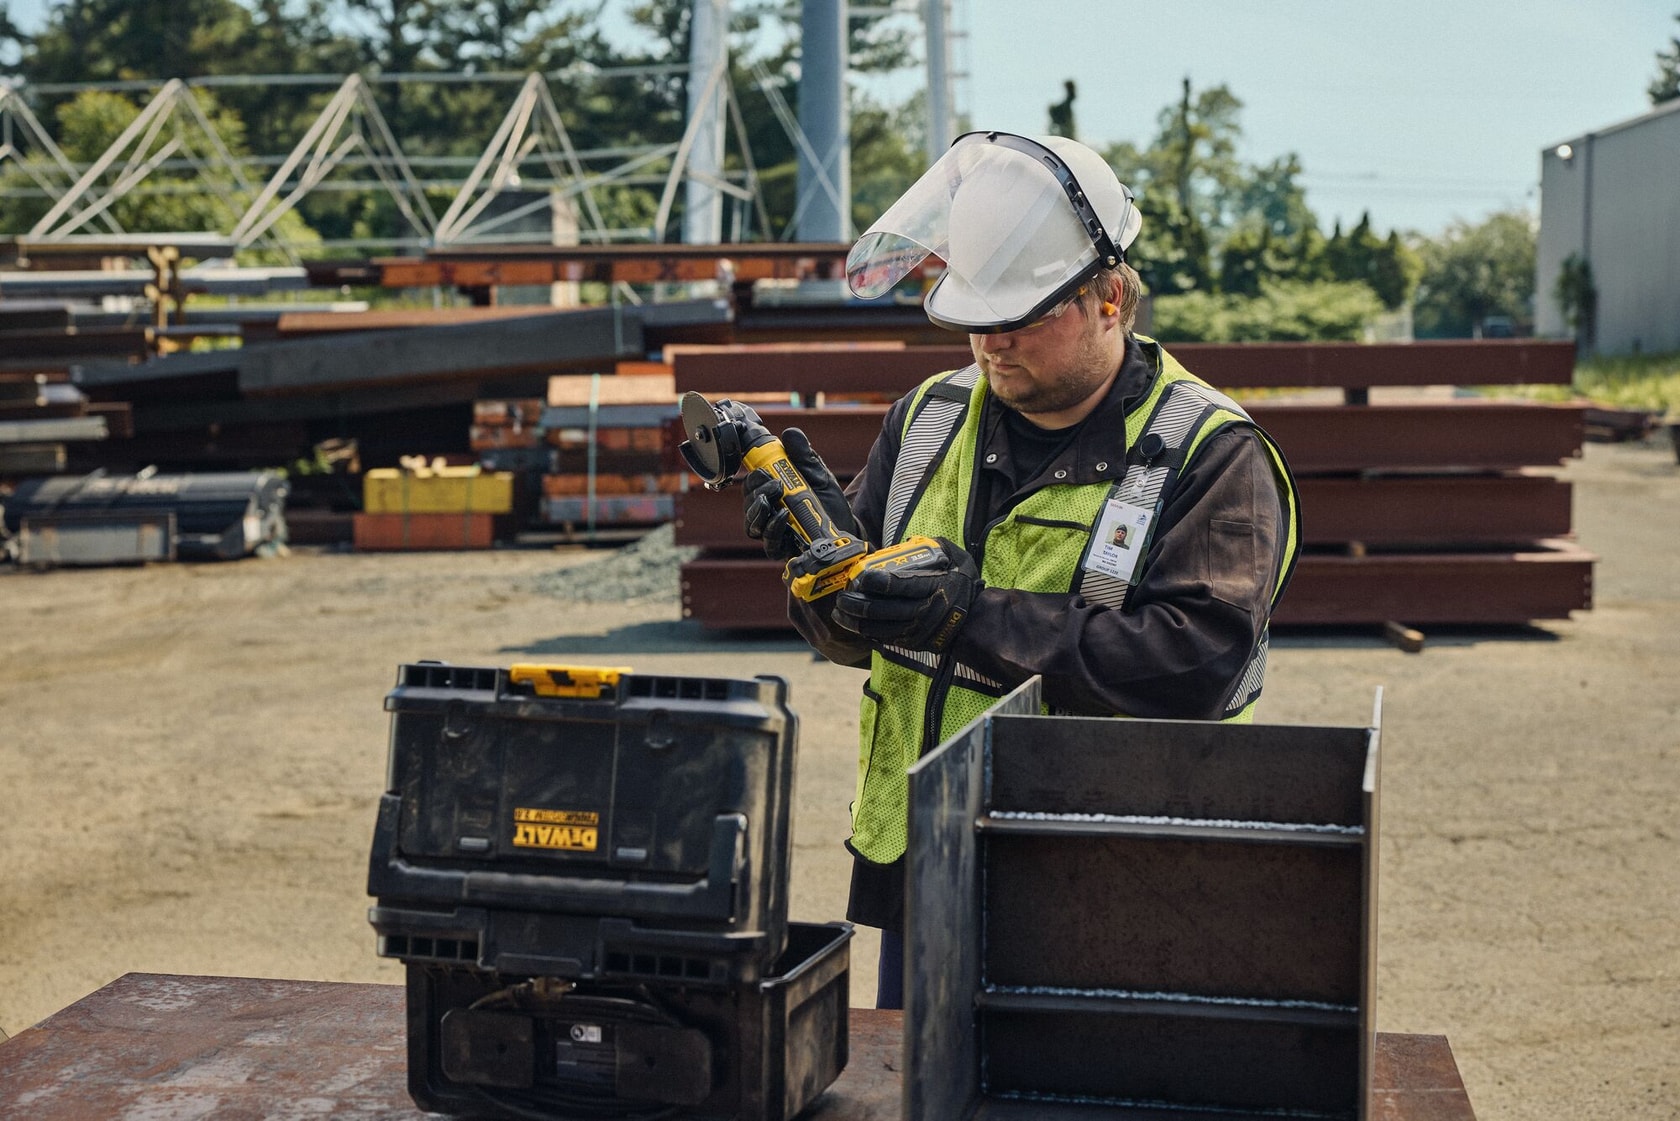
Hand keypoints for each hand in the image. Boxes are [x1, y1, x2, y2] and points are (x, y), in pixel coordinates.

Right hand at [742, 427, 858, 560]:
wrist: (848, 528)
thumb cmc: (829, 503)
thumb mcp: (819, 475)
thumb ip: (804, 456)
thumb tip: (791, 433)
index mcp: (773, 494)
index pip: (752, 485)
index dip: (752, 476)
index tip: (762, 468)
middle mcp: (769, 514)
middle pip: (748, 504)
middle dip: (756, 491)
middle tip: (773, 483)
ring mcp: (775, 533)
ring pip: (752, 525)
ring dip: (758, 509)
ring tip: (773, 497)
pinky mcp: (784, 550)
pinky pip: (770, 542)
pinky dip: (773, 528)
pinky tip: (783, 516)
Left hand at [832, 538, 980, 652]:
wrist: (974, 622)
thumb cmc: (963, 586)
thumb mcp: (959, 559)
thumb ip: (938, 546)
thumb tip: (910, 541)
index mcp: (934, 588)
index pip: (901, 586)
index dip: (878, 582)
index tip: (861, 576)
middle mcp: (924, 612)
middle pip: (883, 610)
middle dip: (856, 604)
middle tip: (842, 596)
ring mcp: (917, 631)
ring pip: (879, 628)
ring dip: (855, 621)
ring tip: (840, 612)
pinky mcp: (912, 643)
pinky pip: (884, 639)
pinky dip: (867, 632)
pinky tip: (854, 624)